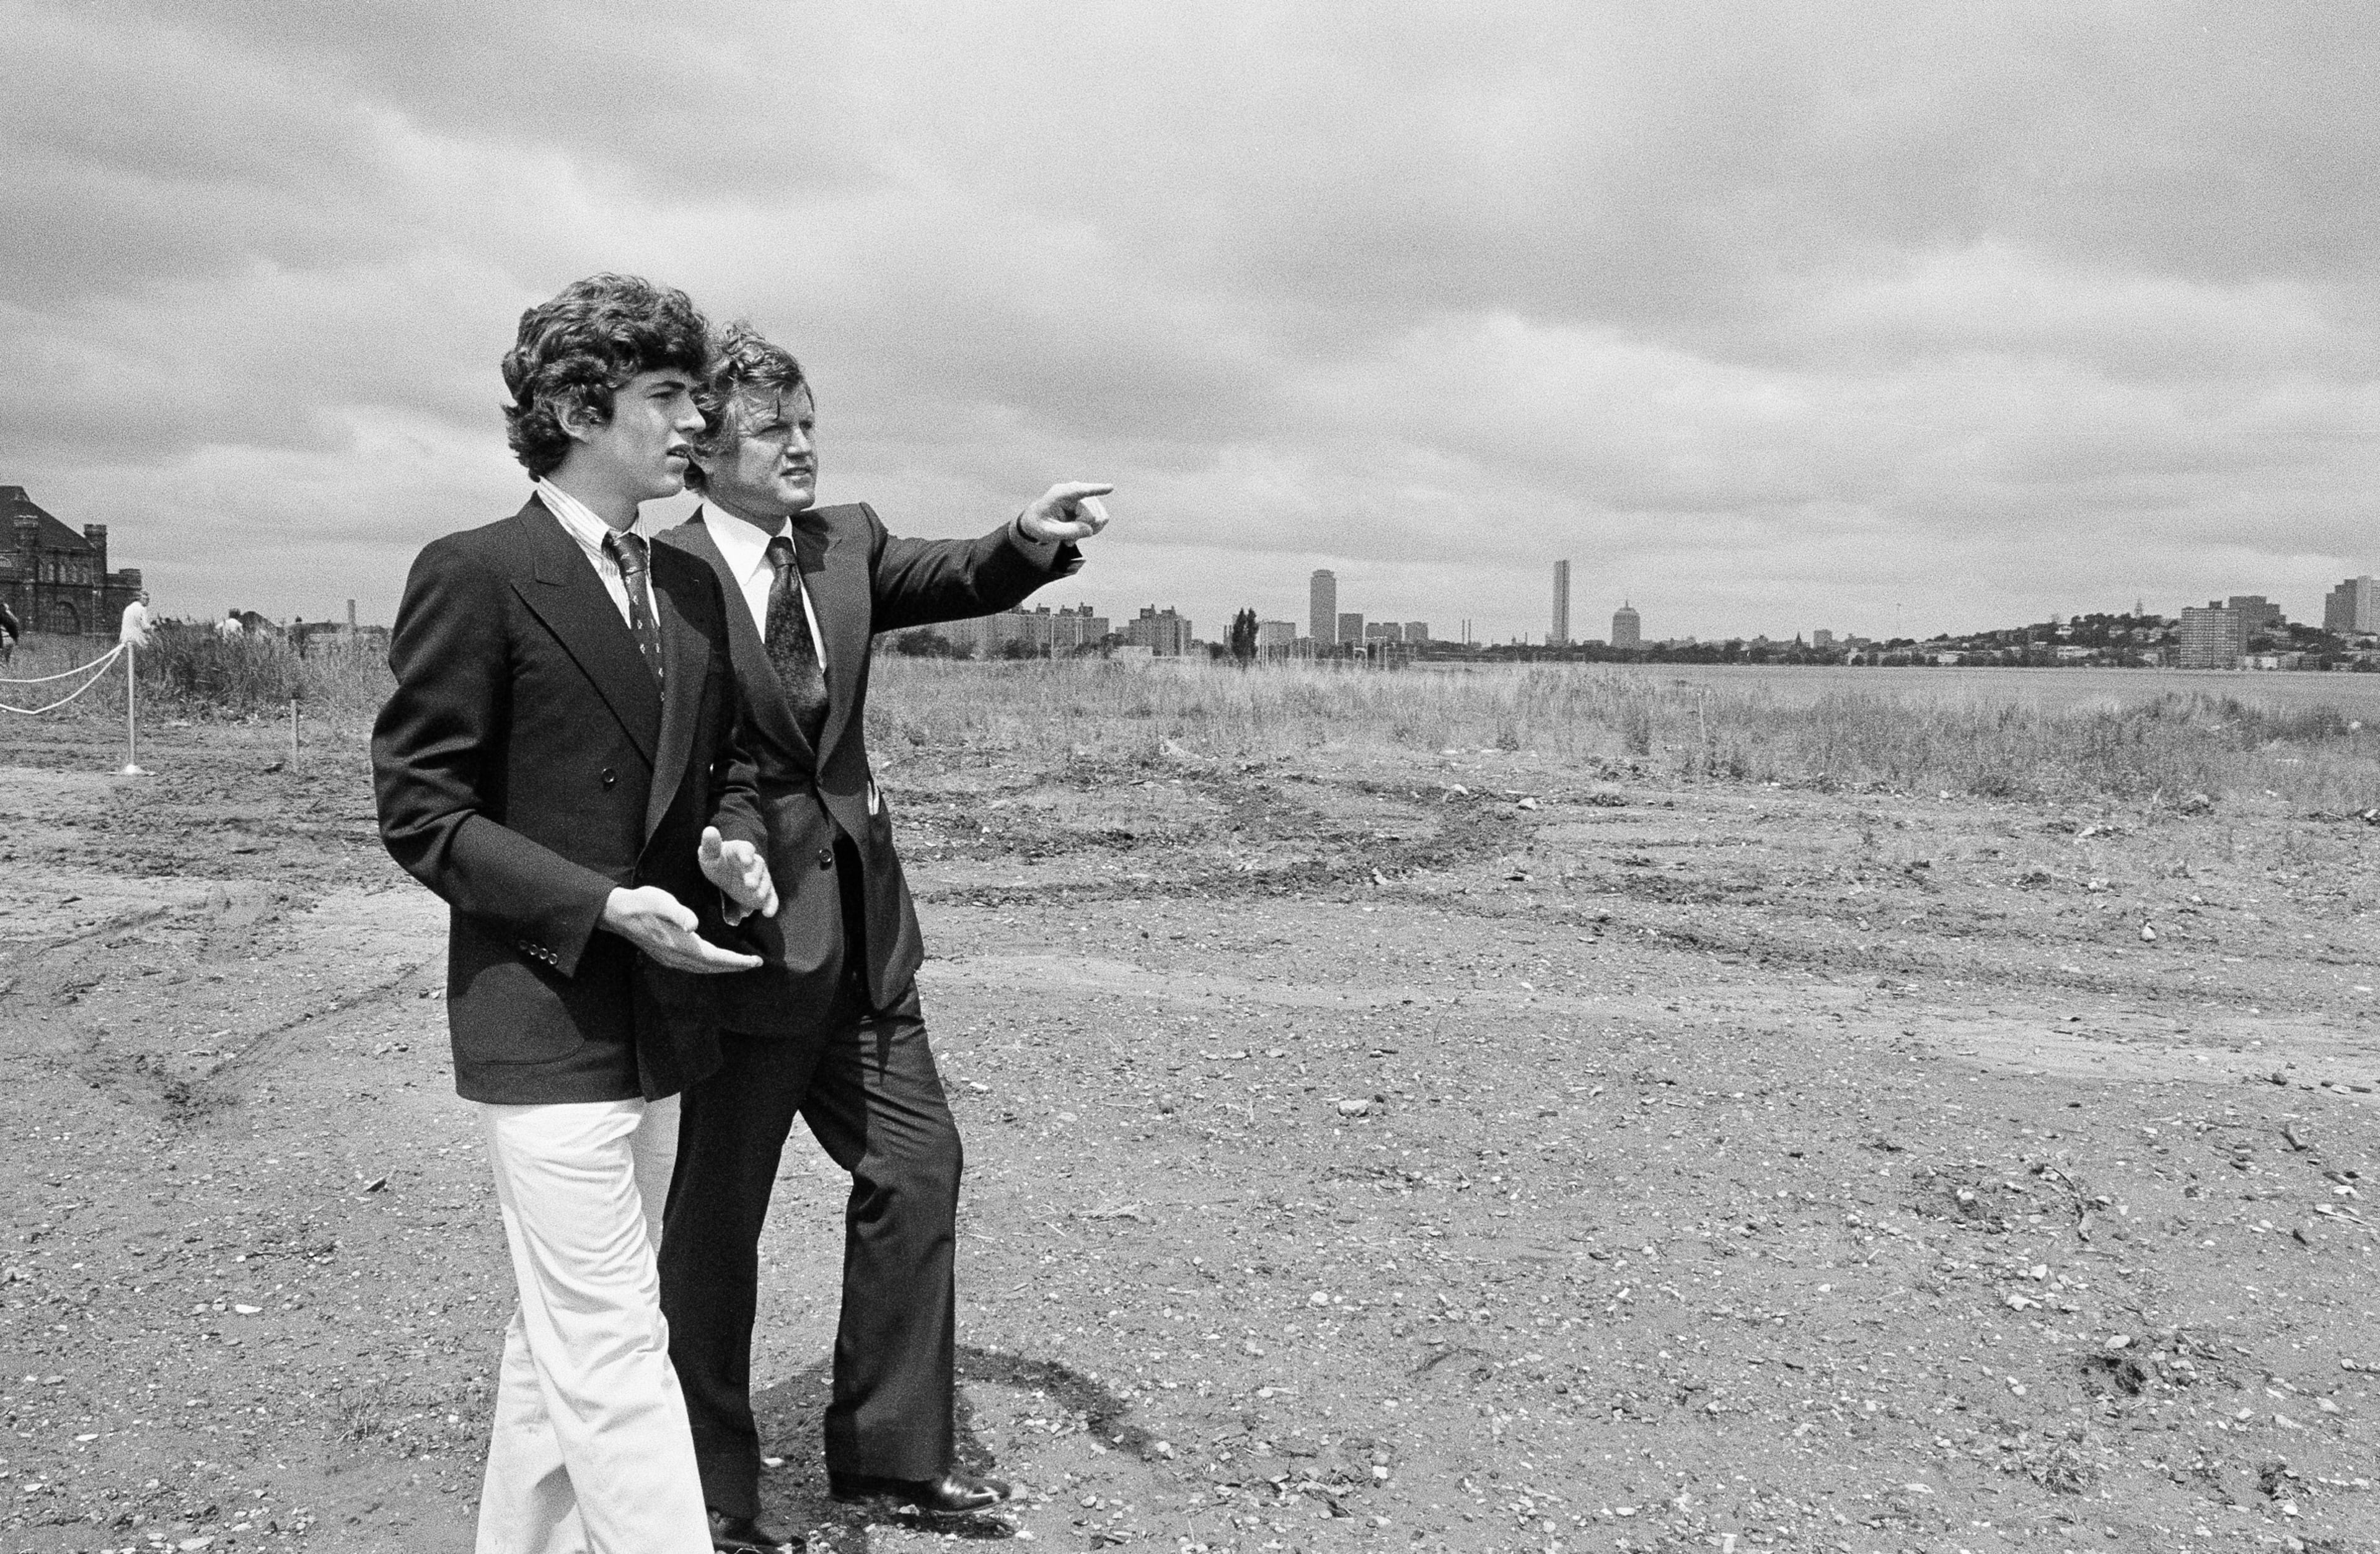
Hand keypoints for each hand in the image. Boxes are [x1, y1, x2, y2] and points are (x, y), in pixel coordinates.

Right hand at [600, 885, 761, 973]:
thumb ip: (679, 913)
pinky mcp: (666, 957)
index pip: (715, 958)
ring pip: (703, 969)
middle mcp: (676, 957)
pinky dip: (710, 965)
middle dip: (734, 967)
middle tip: (754, 964)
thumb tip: (693, 926)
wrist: (618, 913)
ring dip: (723, 968)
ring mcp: (670, 959)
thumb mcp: (661, 901)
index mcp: (680, 944)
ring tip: (740, 964)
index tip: (754, 962)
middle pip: (712, 967)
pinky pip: (694, 966)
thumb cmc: (642, 902)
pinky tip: (714, 960)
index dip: (736, 961)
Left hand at [700, 825, 778, 923]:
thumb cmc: (717, 861)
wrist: (726, 873)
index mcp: (741, 850)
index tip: (744, 860)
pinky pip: (771, 897)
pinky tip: (768, 913)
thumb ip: (711, 844)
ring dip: (763, 889)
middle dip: (754, 876)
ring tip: (758, 897)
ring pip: (765, 882)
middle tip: (749, 884)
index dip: (746, 854)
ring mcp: (761, 878)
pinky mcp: (764, 892)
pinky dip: (771, 904)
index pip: (746, 848)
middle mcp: (754, 863)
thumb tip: (709, 829)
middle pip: (757, 867)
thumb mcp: (710, 854)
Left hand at [1016, 482, 1112, 543]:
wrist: (1038, 521)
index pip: (1079, 491)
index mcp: (1060, 494)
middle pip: (1091, 515)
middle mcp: (1075, 492)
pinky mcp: (1091, 504)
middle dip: (1082, 530)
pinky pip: (1102, 519)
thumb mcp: (1048, 532)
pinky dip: (1093, 529)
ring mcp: (1084, 497)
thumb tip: (1089, 530)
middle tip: (1068, 540)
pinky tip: (1080, 531)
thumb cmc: (1039, 524)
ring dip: (1087, 530)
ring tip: (1071, 536)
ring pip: (1100, 518)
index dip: (1096, 489)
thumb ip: (1067, 531)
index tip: (1110, 488)